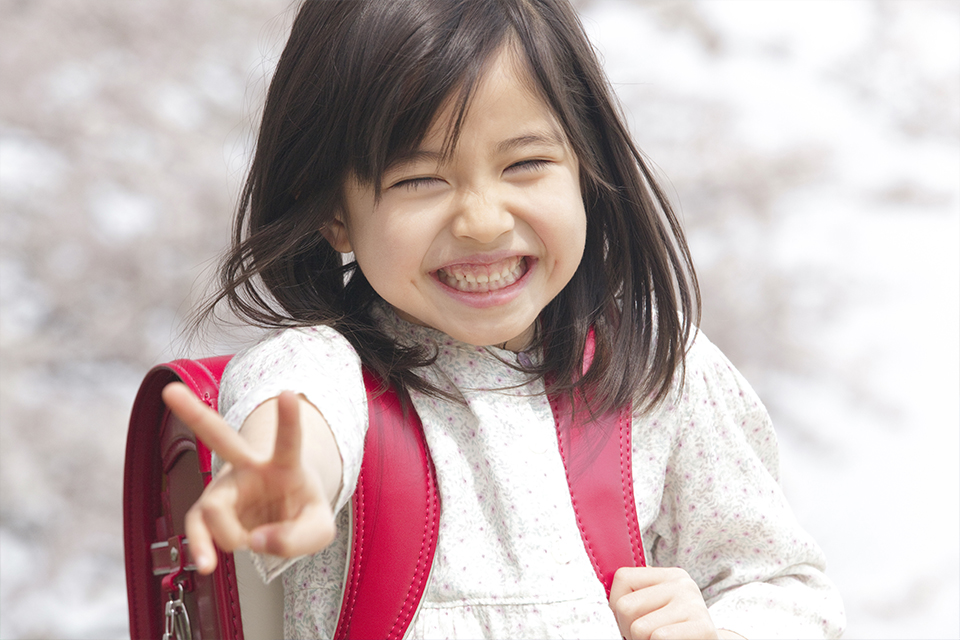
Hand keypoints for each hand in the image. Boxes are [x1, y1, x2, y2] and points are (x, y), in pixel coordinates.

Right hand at [161, 383, 336, 573]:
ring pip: (212, 508)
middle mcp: (249, 469)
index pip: (288, 439)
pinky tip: (206, 563)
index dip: (288, 418)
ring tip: (249, 544)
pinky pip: (197, 528)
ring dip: (231, 537)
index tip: (287, 393)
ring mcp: (226, 488)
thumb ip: (298, 538)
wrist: (285, 522)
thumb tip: (257, 541)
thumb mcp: (319, 531)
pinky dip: (202, 548)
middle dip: (194, 414)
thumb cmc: (303, 515)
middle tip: (170, 391)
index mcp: (285, 464)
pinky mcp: (209, 510)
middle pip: (220, 439)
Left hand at [609, 566, 722, 639]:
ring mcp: (694, 604)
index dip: (617, 605)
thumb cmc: (671, 632)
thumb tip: (598, 592)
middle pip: (625, 606)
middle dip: (628, 628)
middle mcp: (683, 584)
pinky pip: (659, 637)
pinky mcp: (703, 627)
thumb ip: (633, 595)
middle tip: (646, 636)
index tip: (633, 619)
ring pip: (639, 628)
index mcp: (668, 574)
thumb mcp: (653, 607)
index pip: (622, 578)